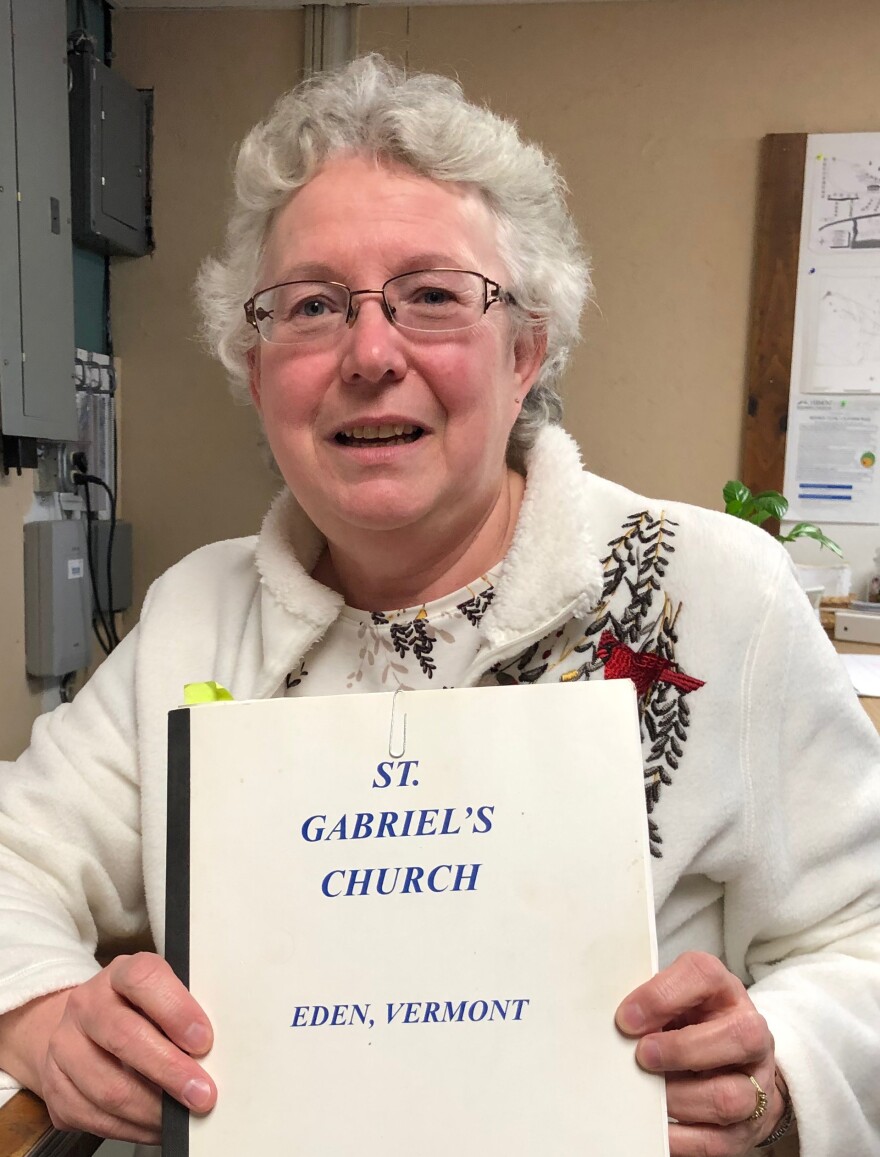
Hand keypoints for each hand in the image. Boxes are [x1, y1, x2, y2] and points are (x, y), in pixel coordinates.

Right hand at [0, 952, 215, 1143]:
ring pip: (108, 1087)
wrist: (83, 1029)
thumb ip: (182, 1014)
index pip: (144, 979)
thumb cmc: (138, 1012)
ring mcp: (64, 1046)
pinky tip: (155, 1125)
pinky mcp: (54, 1088)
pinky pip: (94, 1117)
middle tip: (202, 1093)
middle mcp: (86, 1004)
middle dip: (170, 1070)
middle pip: (125, 1037)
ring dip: (152, 1109)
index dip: (176, 1010)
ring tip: (182, 1116)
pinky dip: (132, 1128)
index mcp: (119, 973)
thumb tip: (214, 1054)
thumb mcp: (161, 996)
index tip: (204, 1041)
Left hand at [616, 951, 784, 1156]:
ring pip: (729, 1096)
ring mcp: (754, 1083)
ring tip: (649, 1095)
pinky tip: (656, 1128)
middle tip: (642, 1056)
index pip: (704, 975)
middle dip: (682, 1049)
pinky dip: (680, 1138)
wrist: (736, 1066)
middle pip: (738, 1037)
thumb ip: (652, 1004)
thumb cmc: (693, 1024)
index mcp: (724, 991)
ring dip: (679, 1098)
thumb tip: (615, 1026)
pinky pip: (716, 1142)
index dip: (662, 995)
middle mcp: (750, 1033)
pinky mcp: (746, 1129)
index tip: (626, 1018)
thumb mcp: (675, 1000)